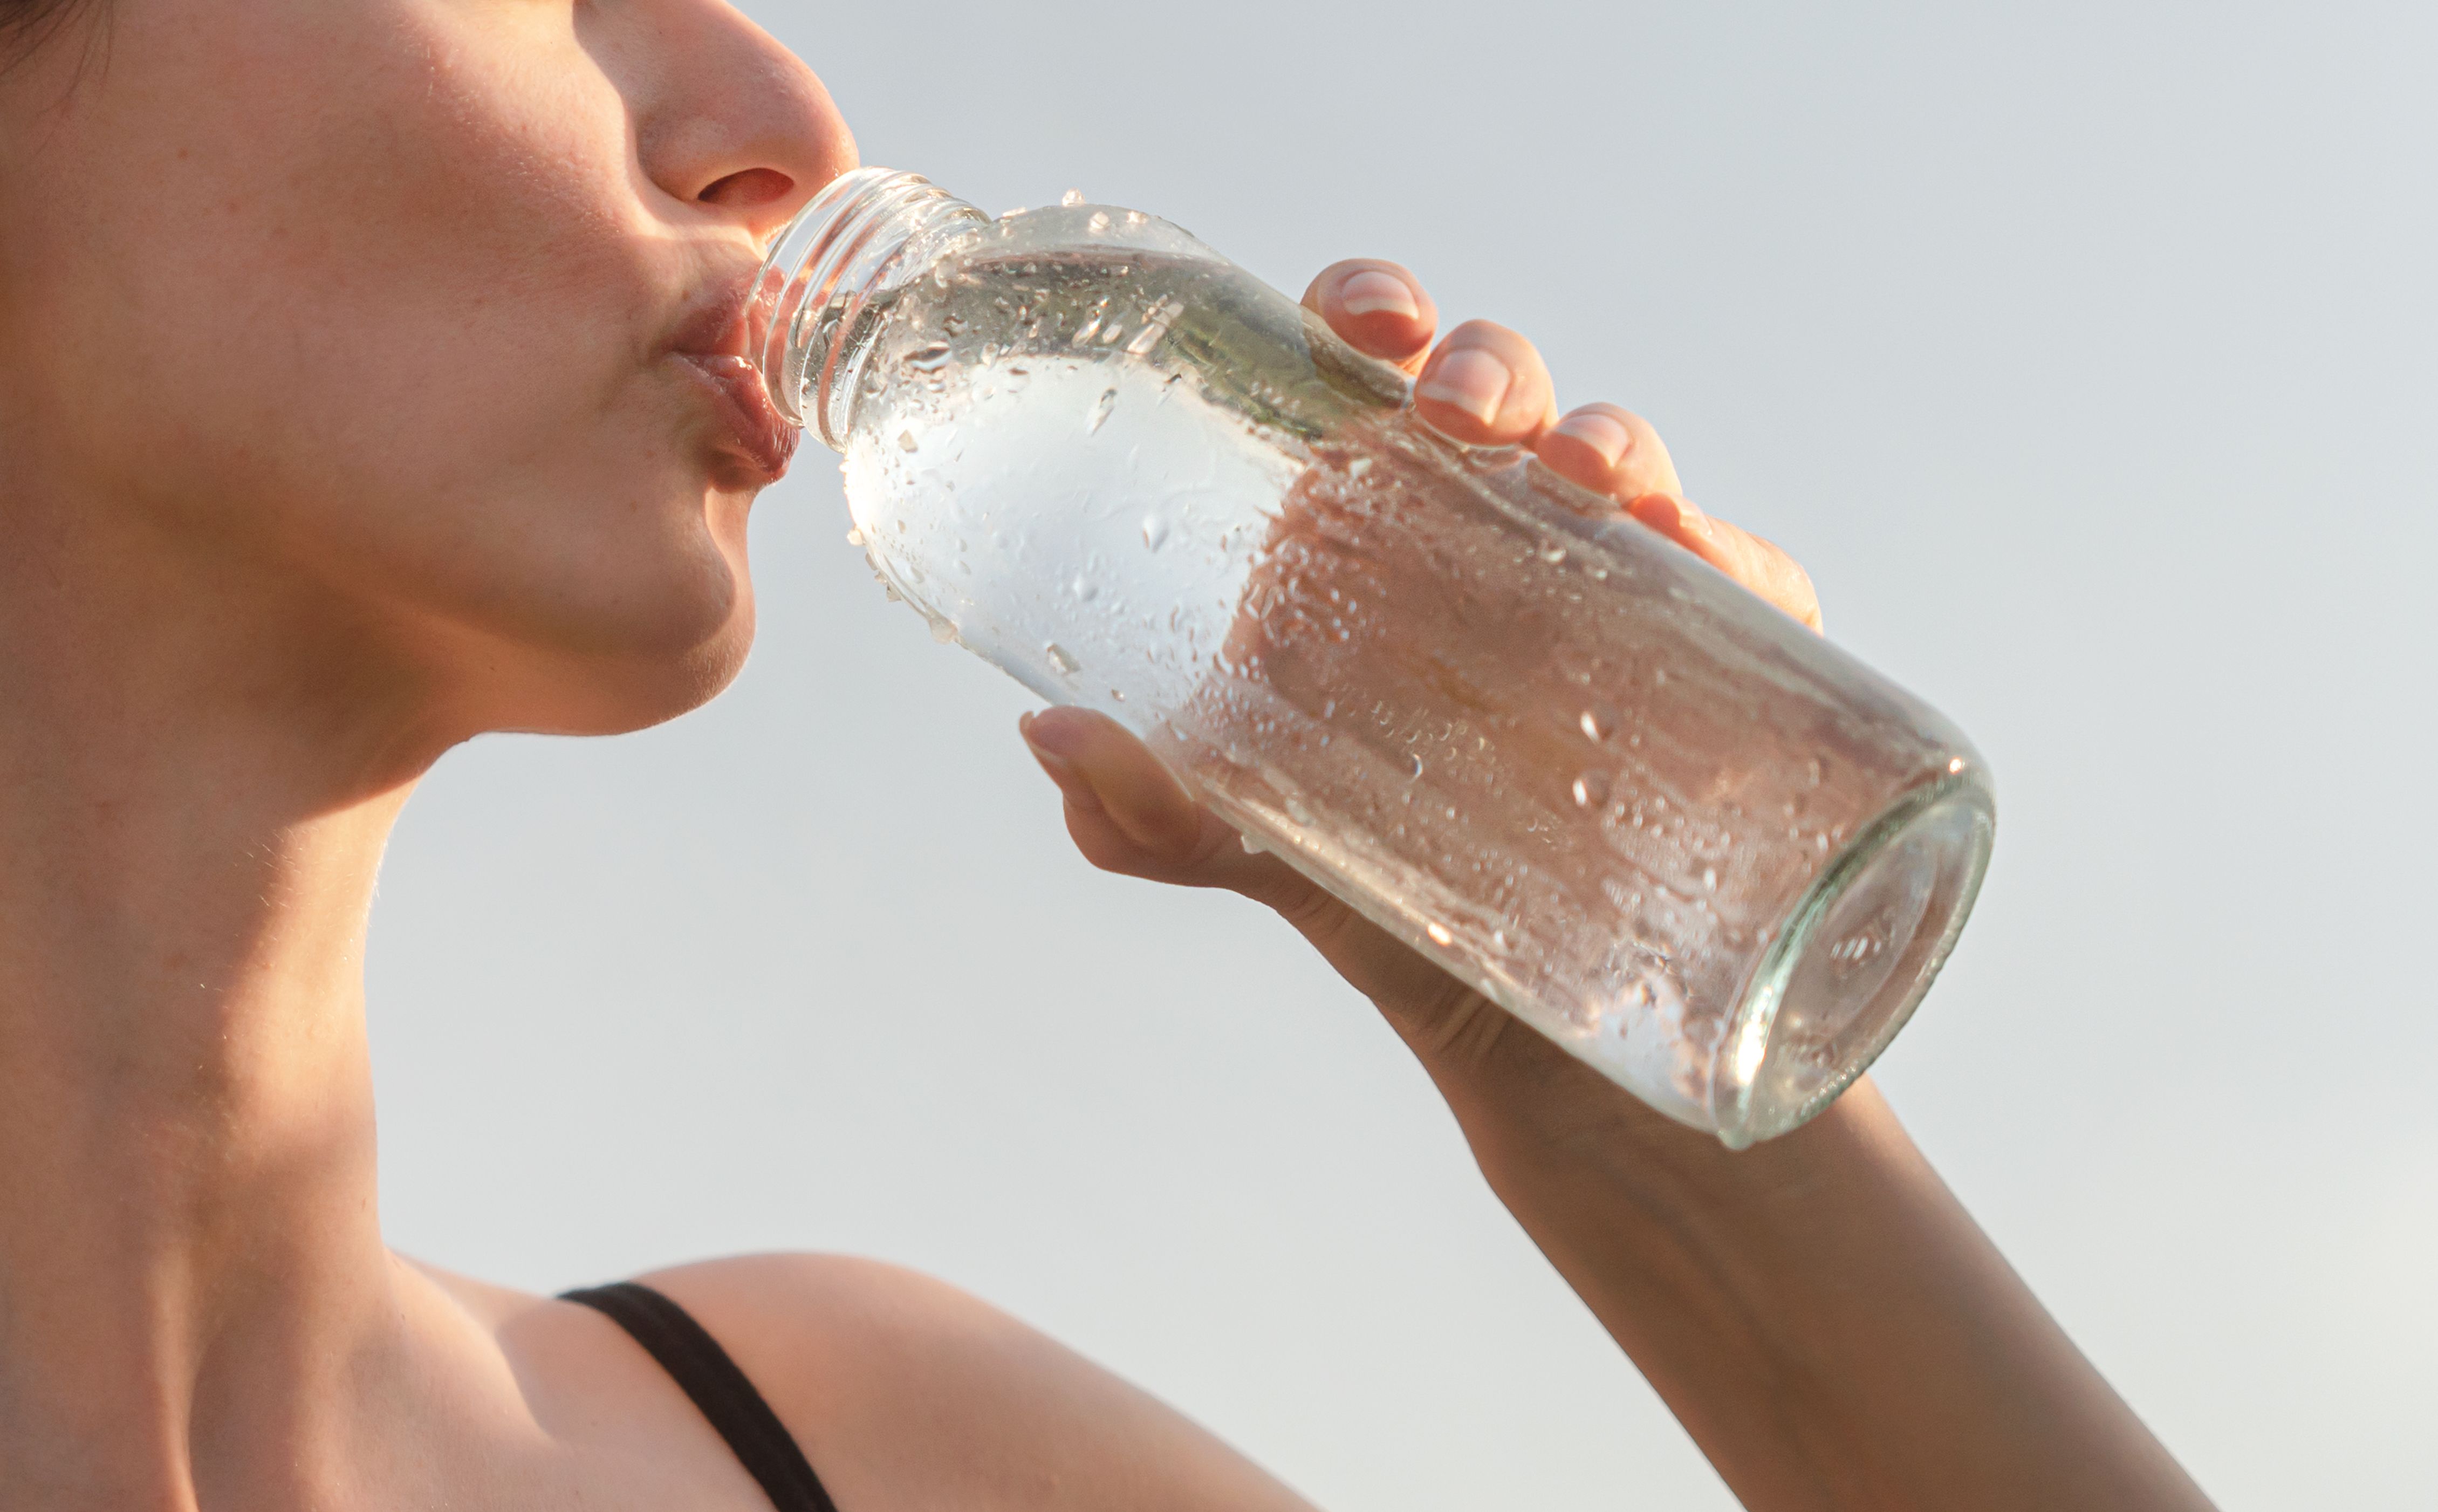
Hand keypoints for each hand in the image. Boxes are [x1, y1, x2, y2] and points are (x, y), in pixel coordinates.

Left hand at [1016, 259, 1819, 1138]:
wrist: (1517, 1024)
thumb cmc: (1376, 893)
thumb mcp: (1256, 850)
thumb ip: (1150, 811)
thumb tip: (1049, 740)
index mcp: (1369, 533)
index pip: (1367, 378)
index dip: (1369, 310)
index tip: (1356, 318)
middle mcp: (1490, 537)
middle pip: (1496, 392)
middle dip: (1488, 364)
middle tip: (1458, 412)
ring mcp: (1606, 588)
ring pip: (1621, 460)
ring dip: (1610, 437)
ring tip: (1590, 477)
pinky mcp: (1716, 660)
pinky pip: (1743, 579)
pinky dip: (1734, 556)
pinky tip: (1704, 564)